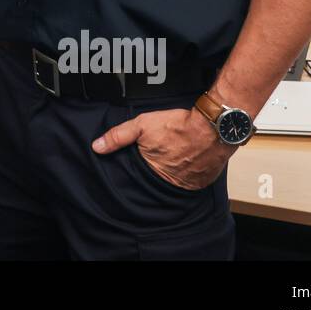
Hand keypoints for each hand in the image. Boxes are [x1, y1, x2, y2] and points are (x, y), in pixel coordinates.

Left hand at [91, 108, 231, 189]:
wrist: (214, 127)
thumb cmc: (177, 125)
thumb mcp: (142, 125)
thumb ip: (118, 136)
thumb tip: (96, 147)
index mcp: (152, 172)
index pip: (138, 178)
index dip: (138, 169)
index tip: (140, 162)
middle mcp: (170, 183)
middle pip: (157, 181)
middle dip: (155, 172)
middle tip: (160, 157)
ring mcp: (188, 184)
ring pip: (175, 181)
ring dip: (172, 172)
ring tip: (173, 158)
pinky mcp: (203, 182)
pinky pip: (192, 181)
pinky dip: (188, 173)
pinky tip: (187, 161)